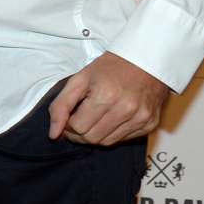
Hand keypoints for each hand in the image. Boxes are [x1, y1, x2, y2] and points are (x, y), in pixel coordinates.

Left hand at [48, 52, 169, 145]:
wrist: (145, 61)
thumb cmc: (110, 68)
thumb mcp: (80, 79)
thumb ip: (61, 106)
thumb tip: (53, 133)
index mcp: (105, 96)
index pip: (77, 128)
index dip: (68, 126)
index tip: (69, 118)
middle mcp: (125, 110)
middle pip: (92, 138)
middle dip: (79, 134)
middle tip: (78, 121)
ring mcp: (140, 118)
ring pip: (107, 142)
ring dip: (95, 135)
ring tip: (94, 119)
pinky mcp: (150, 124)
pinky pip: (123, 139)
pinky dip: (112, 133)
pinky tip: (111, 119)